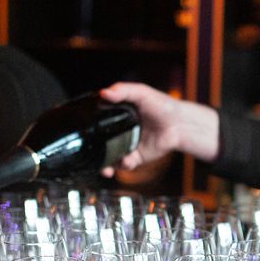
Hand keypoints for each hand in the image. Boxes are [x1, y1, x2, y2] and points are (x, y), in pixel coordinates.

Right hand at [97, 82, 220, 176]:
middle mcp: (117, 131)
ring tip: (106, 169)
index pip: (95, 122)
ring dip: (105, 165)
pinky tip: (127, 160)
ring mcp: (125, 145)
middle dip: (92, 154)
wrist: (179, 124)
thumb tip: (104, 92)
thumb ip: (122, 91)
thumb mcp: (141, 93)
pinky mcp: (135, 157)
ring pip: (108, 158)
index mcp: (114, 115)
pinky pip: (124, 164)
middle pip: (98, 144)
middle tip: (89, 157)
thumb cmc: (161, 105)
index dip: (87, 128)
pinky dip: (123, 165)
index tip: (80, 133)